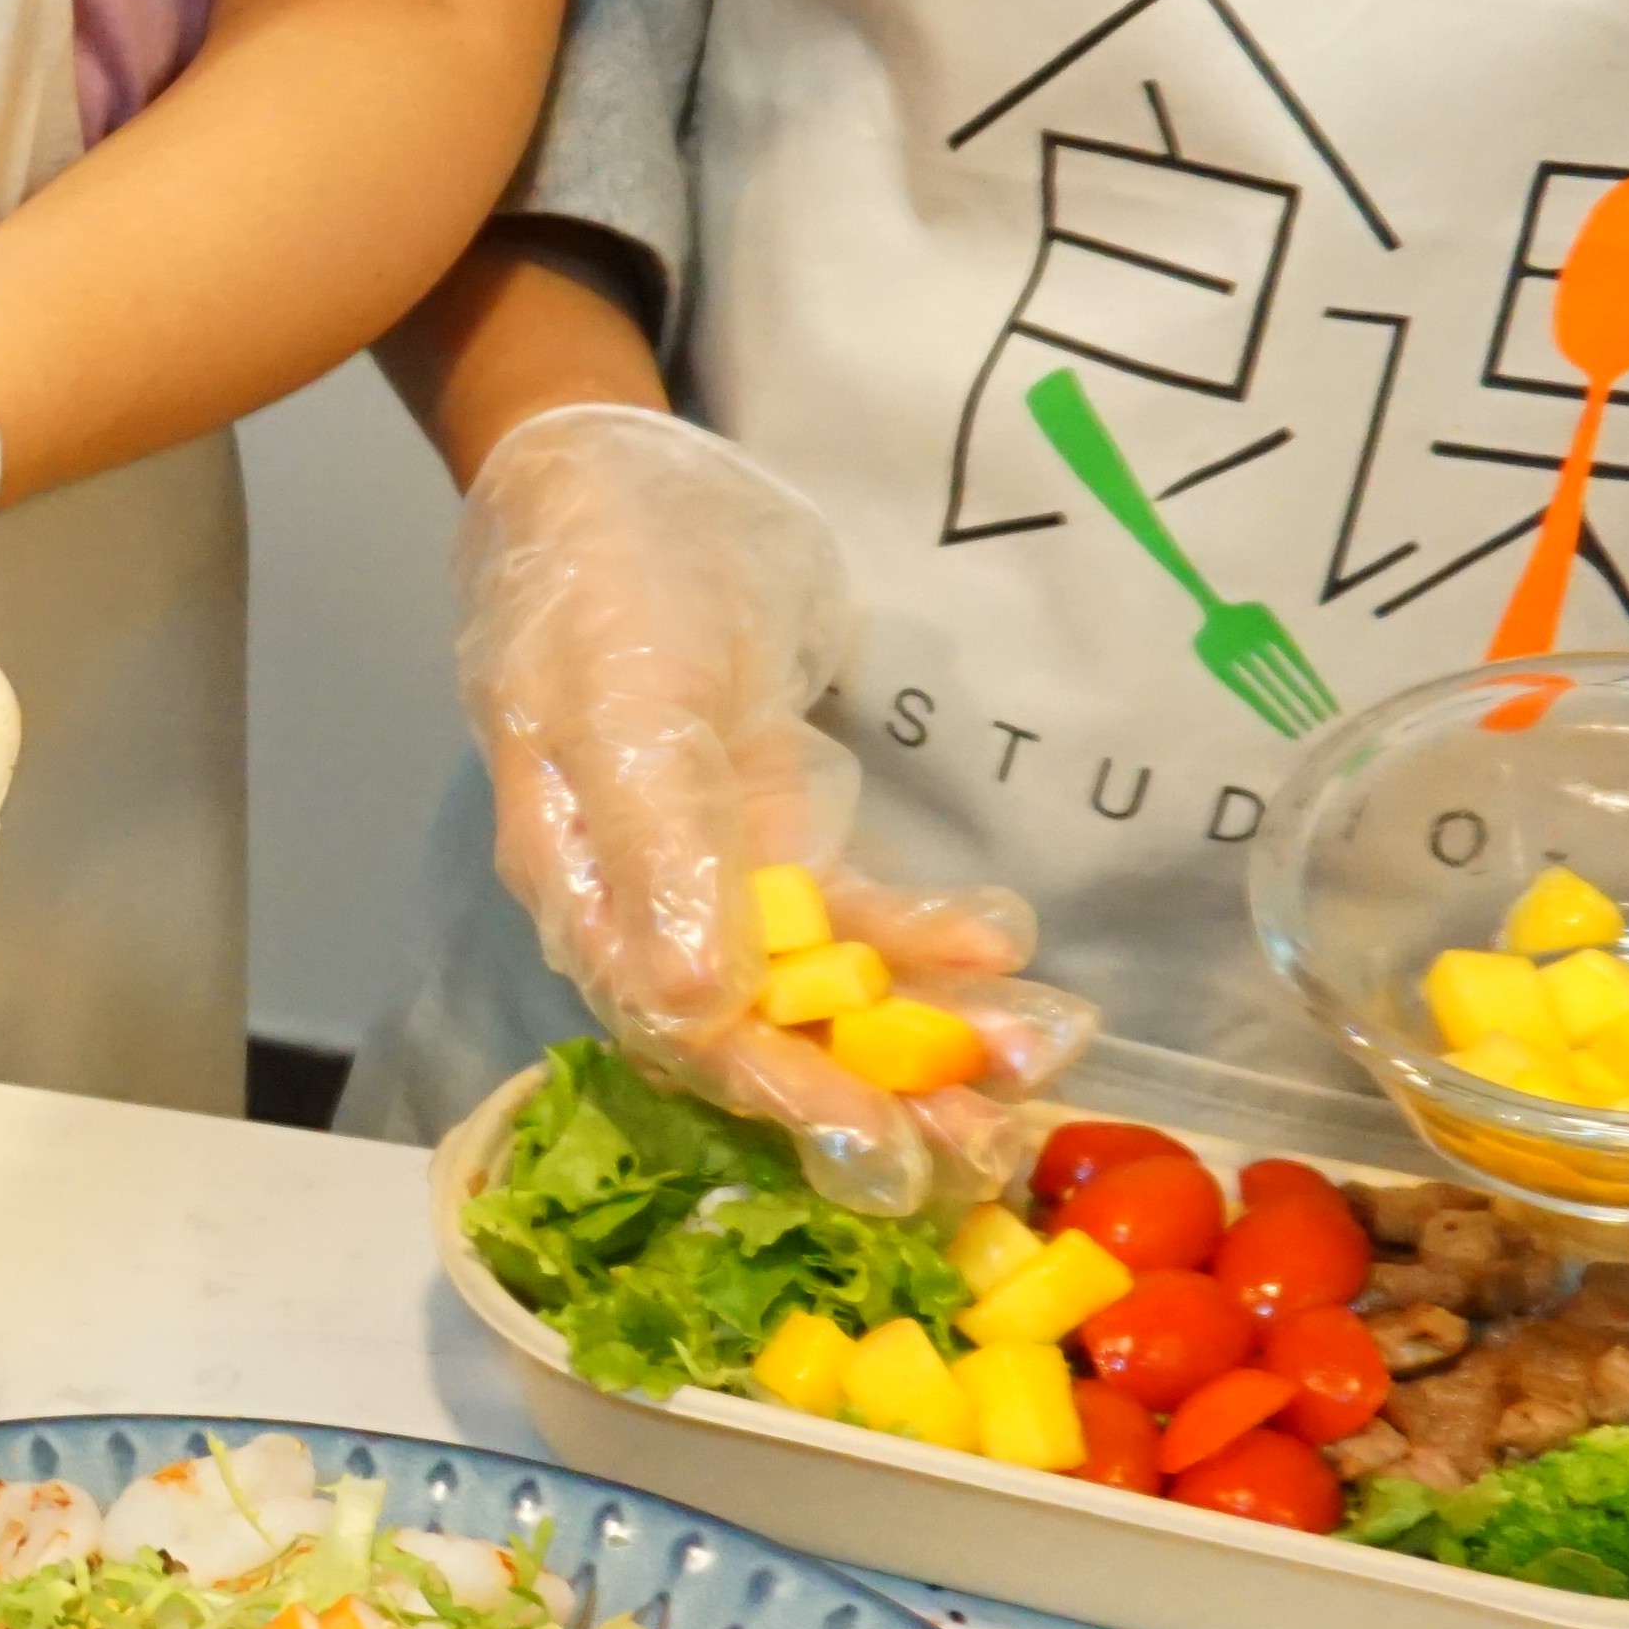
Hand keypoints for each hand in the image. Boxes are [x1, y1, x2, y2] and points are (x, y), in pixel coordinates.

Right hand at [456, 403, 1085, 1212]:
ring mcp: (717, 873)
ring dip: (929, 1030)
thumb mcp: (626, 703)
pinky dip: (927, 941)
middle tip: (993, 1145)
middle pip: (765, 1039)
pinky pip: (855, 916)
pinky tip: (1001, 946)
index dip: (788, 1102)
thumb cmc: (601, 579)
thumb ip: (662, 855)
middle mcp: (649, 910)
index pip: (687, 1037)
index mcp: (586, 894)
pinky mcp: (774, 828)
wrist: (620, 474)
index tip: (888, 1153)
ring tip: (1042, 1052)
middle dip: (883, 1097)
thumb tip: (697, 1011)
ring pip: (826, 990)